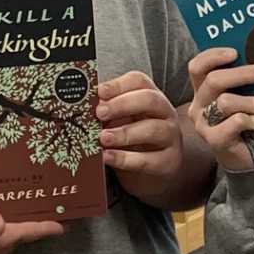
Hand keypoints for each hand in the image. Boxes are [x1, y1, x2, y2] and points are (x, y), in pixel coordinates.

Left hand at [95, 70, 184, 194]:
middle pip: (150, 99)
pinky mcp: (168, 162)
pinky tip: (108, 157)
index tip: (99, 91)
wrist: (154, 171)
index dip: (119, 84)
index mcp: (151, 98)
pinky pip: (148, 160)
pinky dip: (126, 159)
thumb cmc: (134, 141)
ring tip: (103, 138)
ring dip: (124, 133)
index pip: (139, 81)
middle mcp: (165, 113)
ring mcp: (170, 138)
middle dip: (123, 104)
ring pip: (152, 129)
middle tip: (100, 113)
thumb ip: (107, 113)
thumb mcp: (120, 122)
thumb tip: (84, 107)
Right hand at [187, 47, 253, 174]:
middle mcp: (199, 104)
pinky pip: (235, 122)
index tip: (235, 53)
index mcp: (202, 88)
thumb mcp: (242, 95)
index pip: (197, 66)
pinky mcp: (214, 139)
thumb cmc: (244, 119)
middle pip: (214, 80)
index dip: (213, 56)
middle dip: (242, 74)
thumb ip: (245, 80)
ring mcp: (204, 123)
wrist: (245, 155)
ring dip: (253, 100)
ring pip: (226, 102)